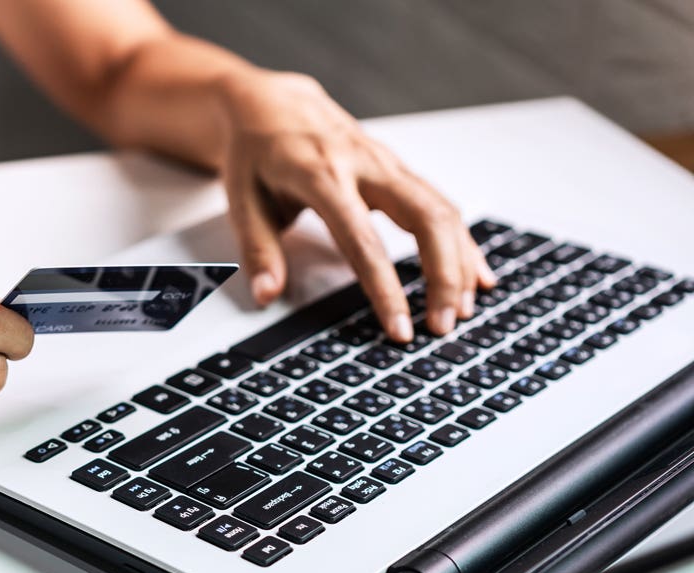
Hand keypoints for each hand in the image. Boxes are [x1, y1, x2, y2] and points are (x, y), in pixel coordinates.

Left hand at [218, 70, 495, 340]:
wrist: (269, 102)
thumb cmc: (255, 151)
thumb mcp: (240, 199)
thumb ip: (258, 249)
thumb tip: (266, 295)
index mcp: (321, 174)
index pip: (362, 239)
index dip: (385, 287)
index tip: (399, 327)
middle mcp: (364, 164)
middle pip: (425, 217)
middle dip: (442, 275)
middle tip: (443, 324)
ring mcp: (387, 163)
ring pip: (442, 210)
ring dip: (458, 262)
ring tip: (460, 311)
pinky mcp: (397, 168)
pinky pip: (440, 204)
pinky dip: (462, 241)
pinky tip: (474, 275)